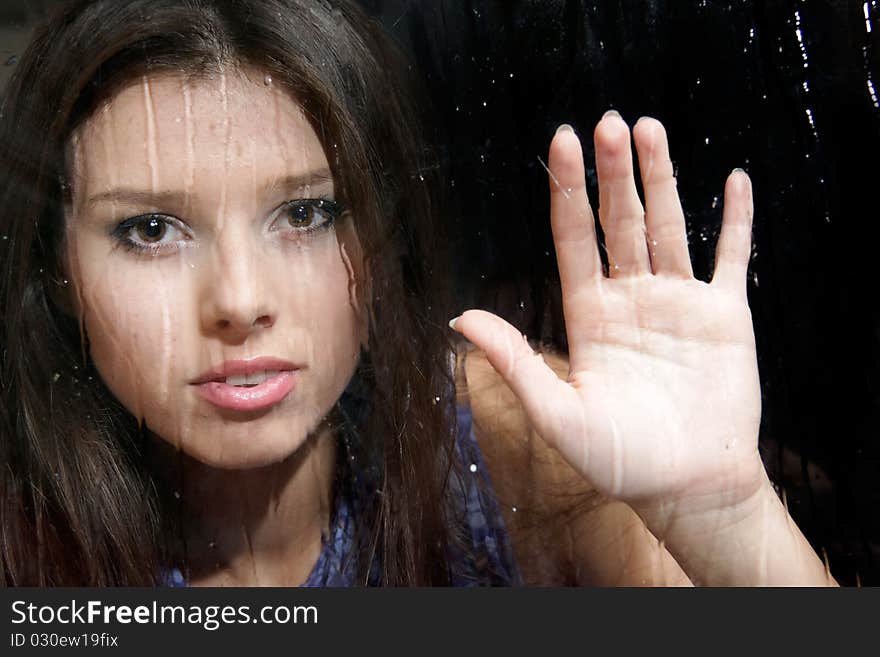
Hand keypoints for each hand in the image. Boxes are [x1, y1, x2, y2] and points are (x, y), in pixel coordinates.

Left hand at [451, 111, 763, 513]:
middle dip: (612, 172)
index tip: (562, 142)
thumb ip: (513, 360)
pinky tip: (735, 180)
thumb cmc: (621, 461)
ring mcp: (678, 304)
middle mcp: (630, 300)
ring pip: (668, 226)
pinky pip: (730, 258)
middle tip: (608, 121)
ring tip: (649, 129)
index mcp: (589, 315)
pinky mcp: (724, 317)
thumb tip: (458, 316)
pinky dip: (735, 221)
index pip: (575, 237)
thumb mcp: (556, 412)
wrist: (688, 488)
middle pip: (619, 221)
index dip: (567, 190)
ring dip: (662, 178)